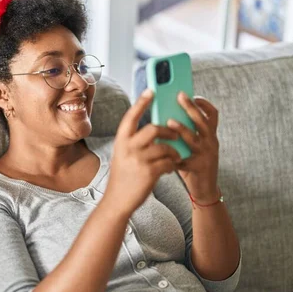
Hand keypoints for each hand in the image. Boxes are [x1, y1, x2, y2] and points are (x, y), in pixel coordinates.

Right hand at [105, 89, 180, 214]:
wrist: (118, 200)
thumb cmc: (123, 176)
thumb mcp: (123, 155)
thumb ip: (134, 142)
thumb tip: (154, 128)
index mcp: (121, 141)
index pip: (131, 116)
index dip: (141, 102)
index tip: (151, 90)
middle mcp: (128, 148)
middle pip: (153, 128)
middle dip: (168, 131)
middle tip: (175, 135)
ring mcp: (139, 160)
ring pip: (165, 146)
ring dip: (173, 151)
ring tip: (174, 156)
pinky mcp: (149, 172)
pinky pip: (168, 162)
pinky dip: (172, 164)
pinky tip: (170, 168)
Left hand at [169, 92, 219, 201]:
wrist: (206, 190)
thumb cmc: (194, 164)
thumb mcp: (194, 146)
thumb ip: (186, 133)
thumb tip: (166, 117)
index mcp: (210, 135)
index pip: (212, 115)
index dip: (204, 103)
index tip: (193, 94)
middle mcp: (211, 142)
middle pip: (202, 121)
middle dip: (191, 108)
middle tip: (180, 97)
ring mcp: (207, 155)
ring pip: (194, 139)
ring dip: (182, 129)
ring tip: (170, 122)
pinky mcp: (200, 168)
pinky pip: (185, 160)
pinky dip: (173, 156)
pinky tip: (163, 153)